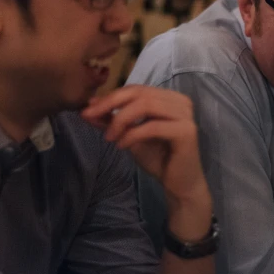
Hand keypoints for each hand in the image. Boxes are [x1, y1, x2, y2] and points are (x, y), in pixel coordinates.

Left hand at [82, 85, 211, 239]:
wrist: (180, 184)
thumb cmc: (158, 158)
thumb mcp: (130, 135)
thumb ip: (113, 120)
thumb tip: (90, 105)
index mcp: (170, 98)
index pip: (137, 89)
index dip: (110, 97)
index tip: (87, 110)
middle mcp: (181, 102)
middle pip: (141, 93)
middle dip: (111, 104)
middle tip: (90, 117)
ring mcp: (185, 115)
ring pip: (146, 105)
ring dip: (121, 120)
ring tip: (109, 137)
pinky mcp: (186, 131)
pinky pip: (153, 126)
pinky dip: (133, 134)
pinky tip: (121, 145)